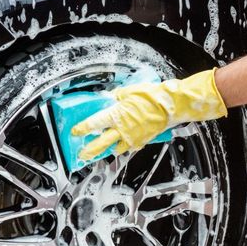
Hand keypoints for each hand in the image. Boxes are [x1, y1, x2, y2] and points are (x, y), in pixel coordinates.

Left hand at [71, 68, 226, 159]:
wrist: (171, 106)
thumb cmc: (152, 96)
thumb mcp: (130, 91)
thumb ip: (117, 97)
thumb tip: (109, 98)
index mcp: (116, 115)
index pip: (94, 124)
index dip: (83, 129)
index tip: (75, 132)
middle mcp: (122, 129)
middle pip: (101, 143)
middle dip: (90, 150)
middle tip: (82, 154)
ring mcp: (133, 137)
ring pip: (117, 148)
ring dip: (110, 149)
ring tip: (104, 150)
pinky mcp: (143, 140)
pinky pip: (131, 146)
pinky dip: (126, 146)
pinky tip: (125, 144)